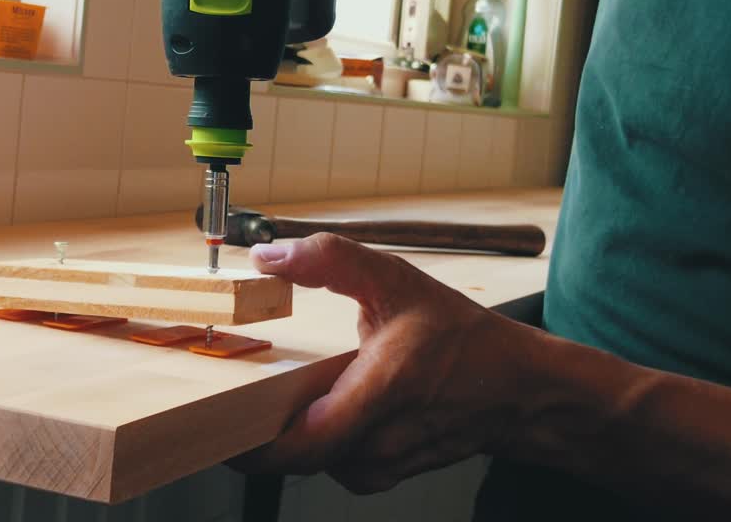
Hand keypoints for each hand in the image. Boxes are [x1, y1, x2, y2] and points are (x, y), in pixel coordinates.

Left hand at [234, 233, 535, 493]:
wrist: (517, 391)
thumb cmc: (462, 339)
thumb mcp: (397, 281)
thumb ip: (332, 261)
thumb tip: (268, 255)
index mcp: (381, 391)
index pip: (302, 444)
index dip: (251, 446)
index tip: (213, 426)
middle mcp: (378, 440)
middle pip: (293, 457)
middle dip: (256, 432)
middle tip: (222, 401)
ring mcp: (380, 465)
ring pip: (310, 461)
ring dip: (288, 434)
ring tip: (268, 399)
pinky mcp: (378, 474)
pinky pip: (329, 464)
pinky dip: (315, 442)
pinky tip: (316, 410)